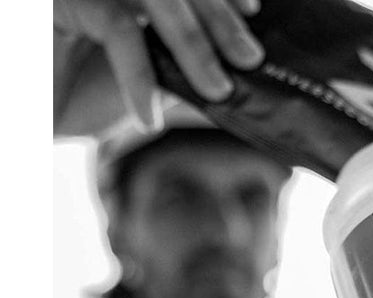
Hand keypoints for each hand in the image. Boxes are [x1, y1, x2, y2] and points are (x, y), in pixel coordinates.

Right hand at [54, 0, 263, 130]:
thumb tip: (239, 84)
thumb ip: (184, 72)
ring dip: (193, 44)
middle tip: (250, 58)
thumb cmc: (80, 94)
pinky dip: (138, 76)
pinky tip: (148, 118)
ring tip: (219, 90)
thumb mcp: (146, 82)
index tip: (253, 12)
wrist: (28, 115)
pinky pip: (117, 28)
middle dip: (218, 19)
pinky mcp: (59, 2)